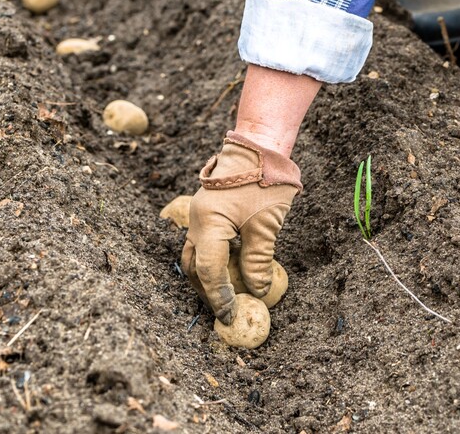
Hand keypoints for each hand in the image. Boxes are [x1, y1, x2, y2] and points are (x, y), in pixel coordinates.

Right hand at [181, 131, 300, 324]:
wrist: (260, 144)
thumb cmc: (265, 181)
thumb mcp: (265, 225)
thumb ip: (258, 261)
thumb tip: (256, 292)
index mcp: (207, 225)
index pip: (208, 270)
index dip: (219, 296)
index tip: (231, 316)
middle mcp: (197, 221)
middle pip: (194, 266)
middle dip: (207, 290)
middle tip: (225, 309)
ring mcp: (200, 214)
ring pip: (196, 254)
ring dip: (209, 275)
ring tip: (228, 293)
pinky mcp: (209, 211)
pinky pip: (205, 241)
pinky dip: (215, 258)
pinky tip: (232, 267)